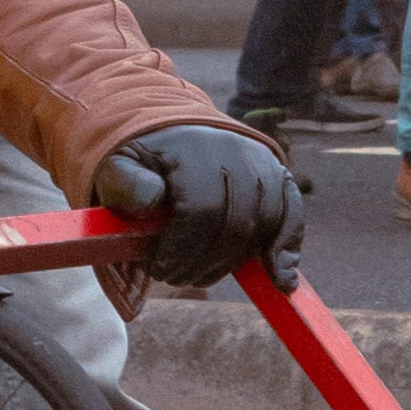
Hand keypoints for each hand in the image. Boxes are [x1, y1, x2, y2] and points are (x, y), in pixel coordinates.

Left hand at [100, 125, 308, 294]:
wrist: (178, 129)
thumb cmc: (145, 160)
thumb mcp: (119, 165)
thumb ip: (125, 184)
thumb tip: (152, 200)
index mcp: (194, 150)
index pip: (202, 210)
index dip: (184, 249)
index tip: (161, 270)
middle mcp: (237, 153)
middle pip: (235, 223)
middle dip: (205, 262)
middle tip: (177, 278)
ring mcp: (263, 165)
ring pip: (263, 225)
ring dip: (233, 262)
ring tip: (201, 274)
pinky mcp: (281, 177)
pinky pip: (291, 216)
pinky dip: (288, 249)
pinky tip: (280, 280)